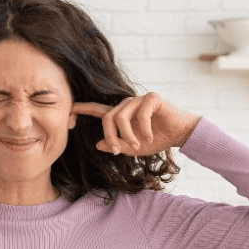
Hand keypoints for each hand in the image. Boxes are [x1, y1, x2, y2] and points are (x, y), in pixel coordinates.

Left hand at [72, 92, 200, 156]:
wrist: (180, 133)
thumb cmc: (156, 139)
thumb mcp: (134, 148)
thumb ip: (116, 145)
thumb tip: (98, 143)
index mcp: (120, 115)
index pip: (97, 110)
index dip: (82, 109)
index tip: (69, 110)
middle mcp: (127, 104)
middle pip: (107, 118)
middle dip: (110, 137)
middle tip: (118, 151)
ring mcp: (138, 99)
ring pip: (121, 116)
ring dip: (127, 135)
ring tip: (138, 144)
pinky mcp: (152, 98)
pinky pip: (140, 114)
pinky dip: (144, 130)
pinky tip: (150, 137)